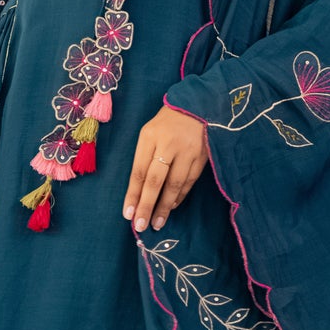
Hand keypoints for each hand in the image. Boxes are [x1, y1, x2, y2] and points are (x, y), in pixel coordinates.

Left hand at [123, 105, 209, 232]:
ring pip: (174, 184)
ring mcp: (188, 151)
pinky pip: (189, 181)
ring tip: (157, 222)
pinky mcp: (202, 156)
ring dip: (165, 206)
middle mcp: (168, 144)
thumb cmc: (168, 121)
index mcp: (150, 136)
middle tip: (140, 225)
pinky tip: (172, 206)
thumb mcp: (149, 132)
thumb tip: (138, 190)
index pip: (139, 171)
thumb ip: (144, 157)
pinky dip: (180, 196)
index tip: (127, 214)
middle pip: (155, 181)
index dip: (133, 194)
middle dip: (146, 205)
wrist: (200, 104)